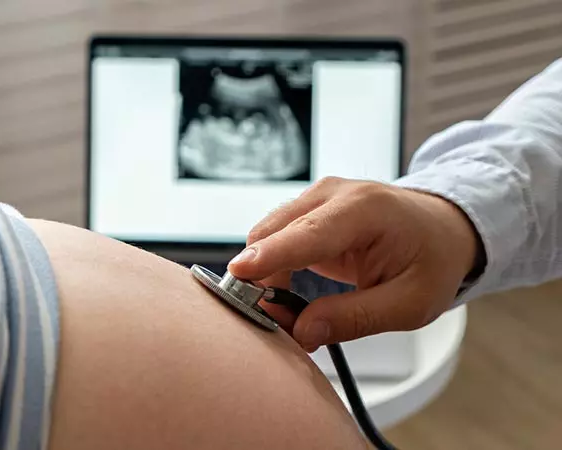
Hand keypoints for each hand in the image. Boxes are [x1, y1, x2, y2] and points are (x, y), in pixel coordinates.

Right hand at [227, 177, 481, 351]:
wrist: (442, 227)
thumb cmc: (432, 260)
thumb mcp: (410, 303)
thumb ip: (356, 318)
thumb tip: (302, 331)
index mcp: (365, 210)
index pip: (308, 233)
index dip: (271, 256)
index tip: (238, 275)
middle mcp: (334, 194)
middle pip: (273, 232)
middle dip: (261, 279)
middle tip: (278, 324)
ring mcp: (317, 198)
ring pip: (265, 235)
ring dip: (264, 276)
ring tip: (289, 314)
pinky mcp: (307, 209)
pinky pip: (273, 238)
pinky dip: (271, 267)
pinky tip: (288, 294)